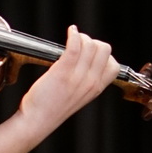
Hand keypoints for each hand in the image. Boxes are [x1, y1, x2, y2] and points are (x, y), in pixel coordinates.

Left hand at [18, 25, 117, 140]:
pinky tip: (71, 32)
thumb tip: (87, 61)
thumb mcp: (78, 96)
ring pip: (90, 45)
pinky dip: (73, 35)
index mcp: (96, 89)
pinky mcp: (63, 71)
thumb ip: (86, 81)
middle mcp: (90, 82)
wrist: (37, 120)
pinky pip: (75, 46)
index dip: (104, 55)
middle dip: (93, 42)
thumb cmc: (52, 108)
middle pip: (104, 49)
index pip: (114, 65)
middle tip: (80, 45)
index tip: (91, 54)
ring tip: (73, 39)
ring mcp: (78, 77)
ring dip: (82, 37)